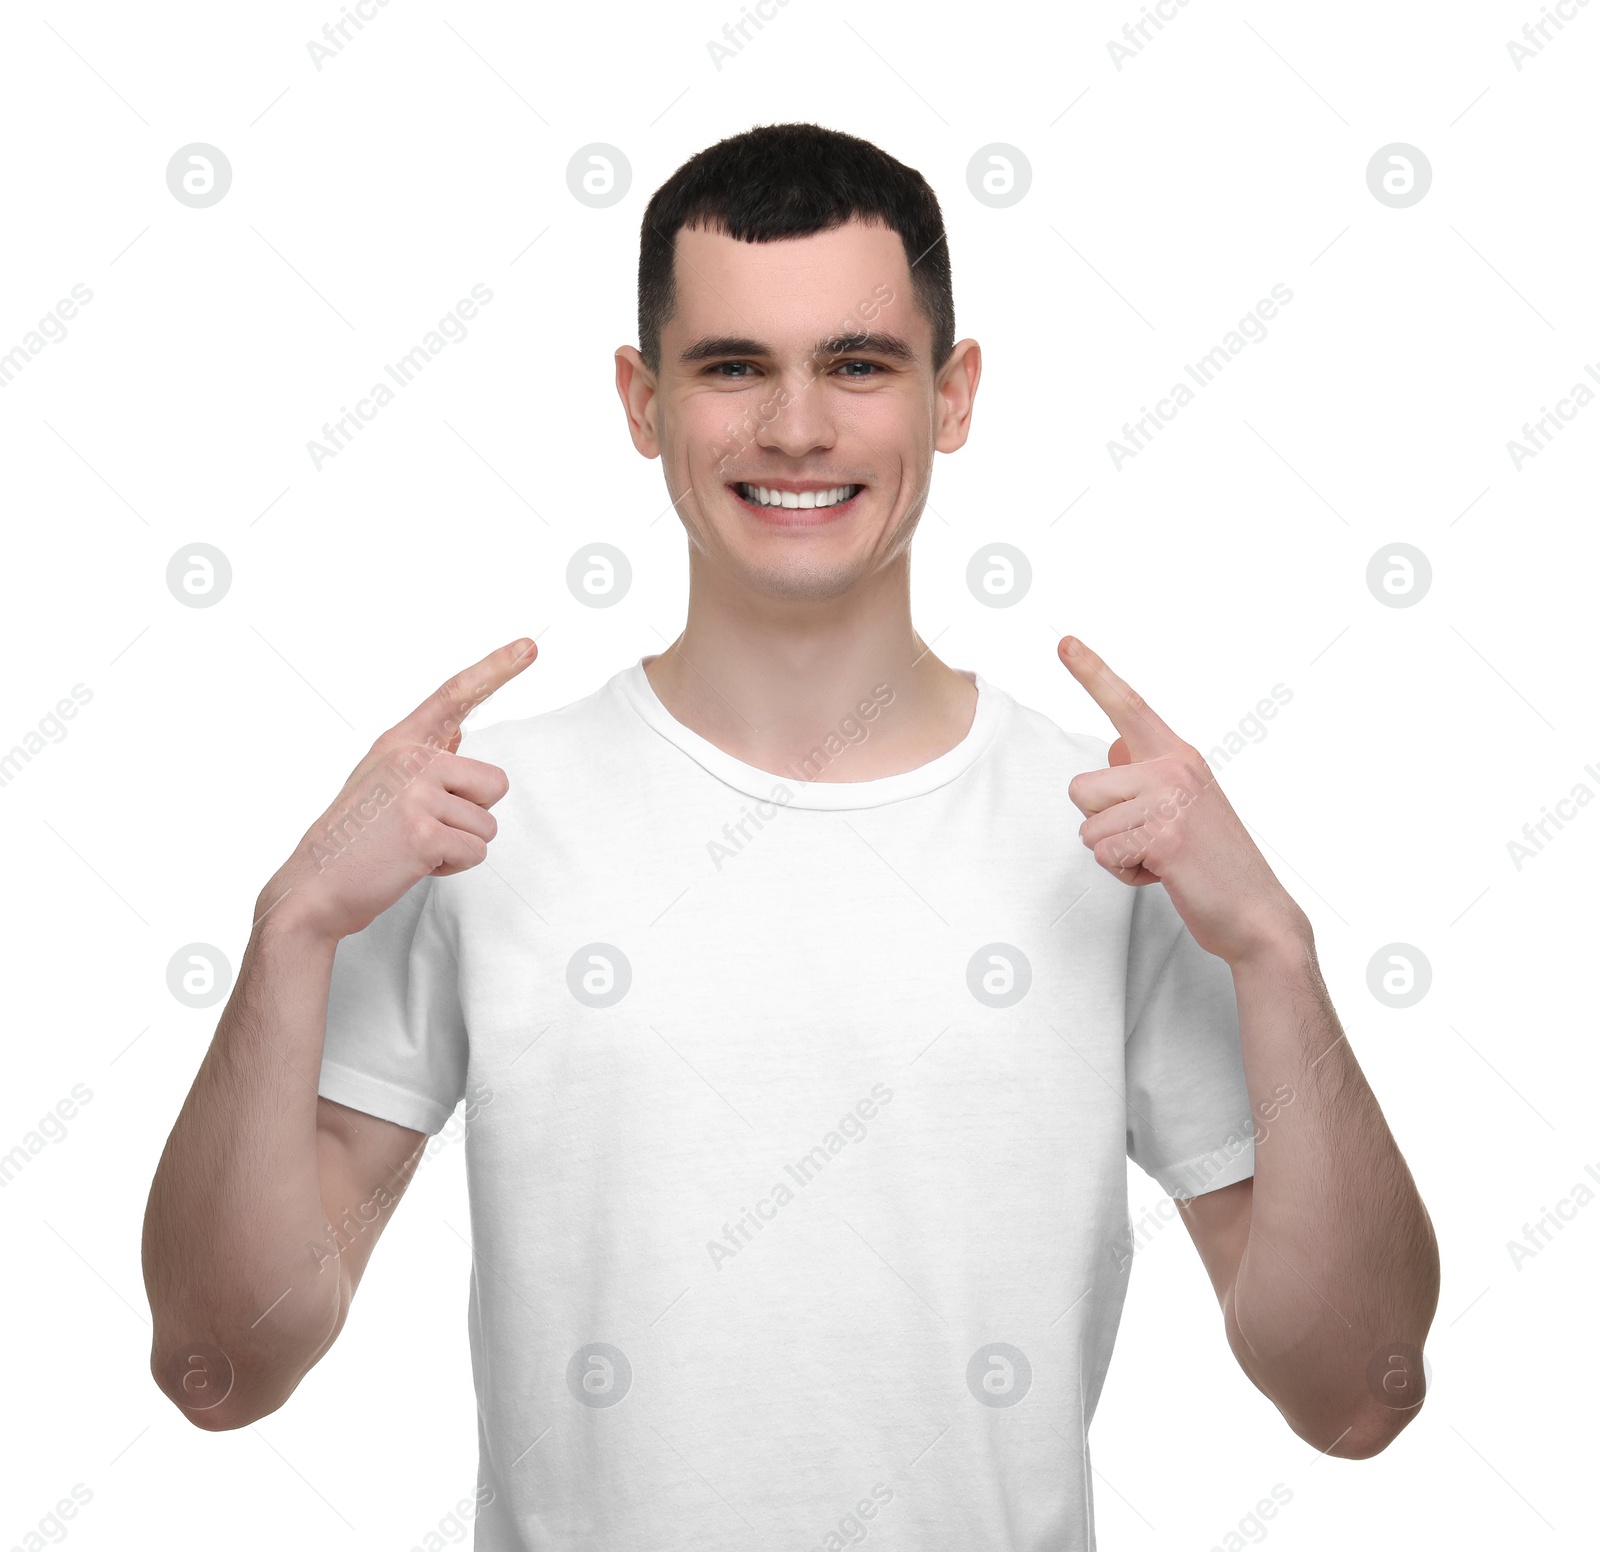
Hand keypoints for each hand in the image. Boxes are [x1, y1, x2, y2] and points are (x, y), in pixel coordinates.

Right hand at [257, 637, 536, 942]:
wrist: (314, 887)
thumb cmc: (354, 840)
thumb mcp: (381, 782)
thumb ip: (423, 757)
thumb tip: (458, 729)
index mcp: (400, 743)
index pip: (455, 695)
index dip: (497, 669)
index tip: (531, 646)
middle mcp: (410, 760)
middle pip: (495, 784)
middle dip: (473, 815)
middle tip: (425, 827)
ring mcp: (416, 795)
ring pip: (487, 824)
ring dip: (460, 845)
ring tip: (414, 846)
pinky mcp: (424, 834)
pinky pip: (476, 851)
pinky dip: (453, 866)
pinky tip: (415, 864)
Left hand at [1058, 635, 1307, 966]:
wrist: (1257, 914)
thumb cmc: (1211, 863)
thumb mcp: (1183, 806)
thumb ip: (1147, 776)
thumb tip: (1112, 750)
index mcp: (1179, 755)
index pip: (1127, 705)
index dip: (1092, 672)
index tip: (1064, 641)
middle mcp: (1175, 766)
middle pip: (1081, 789)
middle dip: (1102, 826)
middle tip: (1150, 841)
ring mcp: (1171, 799)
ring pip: (1088, 828)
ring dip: (1116, 854)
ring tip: (1160, 858)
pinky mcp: (1165, 835)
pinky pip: (1104, 855)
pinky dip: (1126, 875)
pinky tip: (1164, 874)